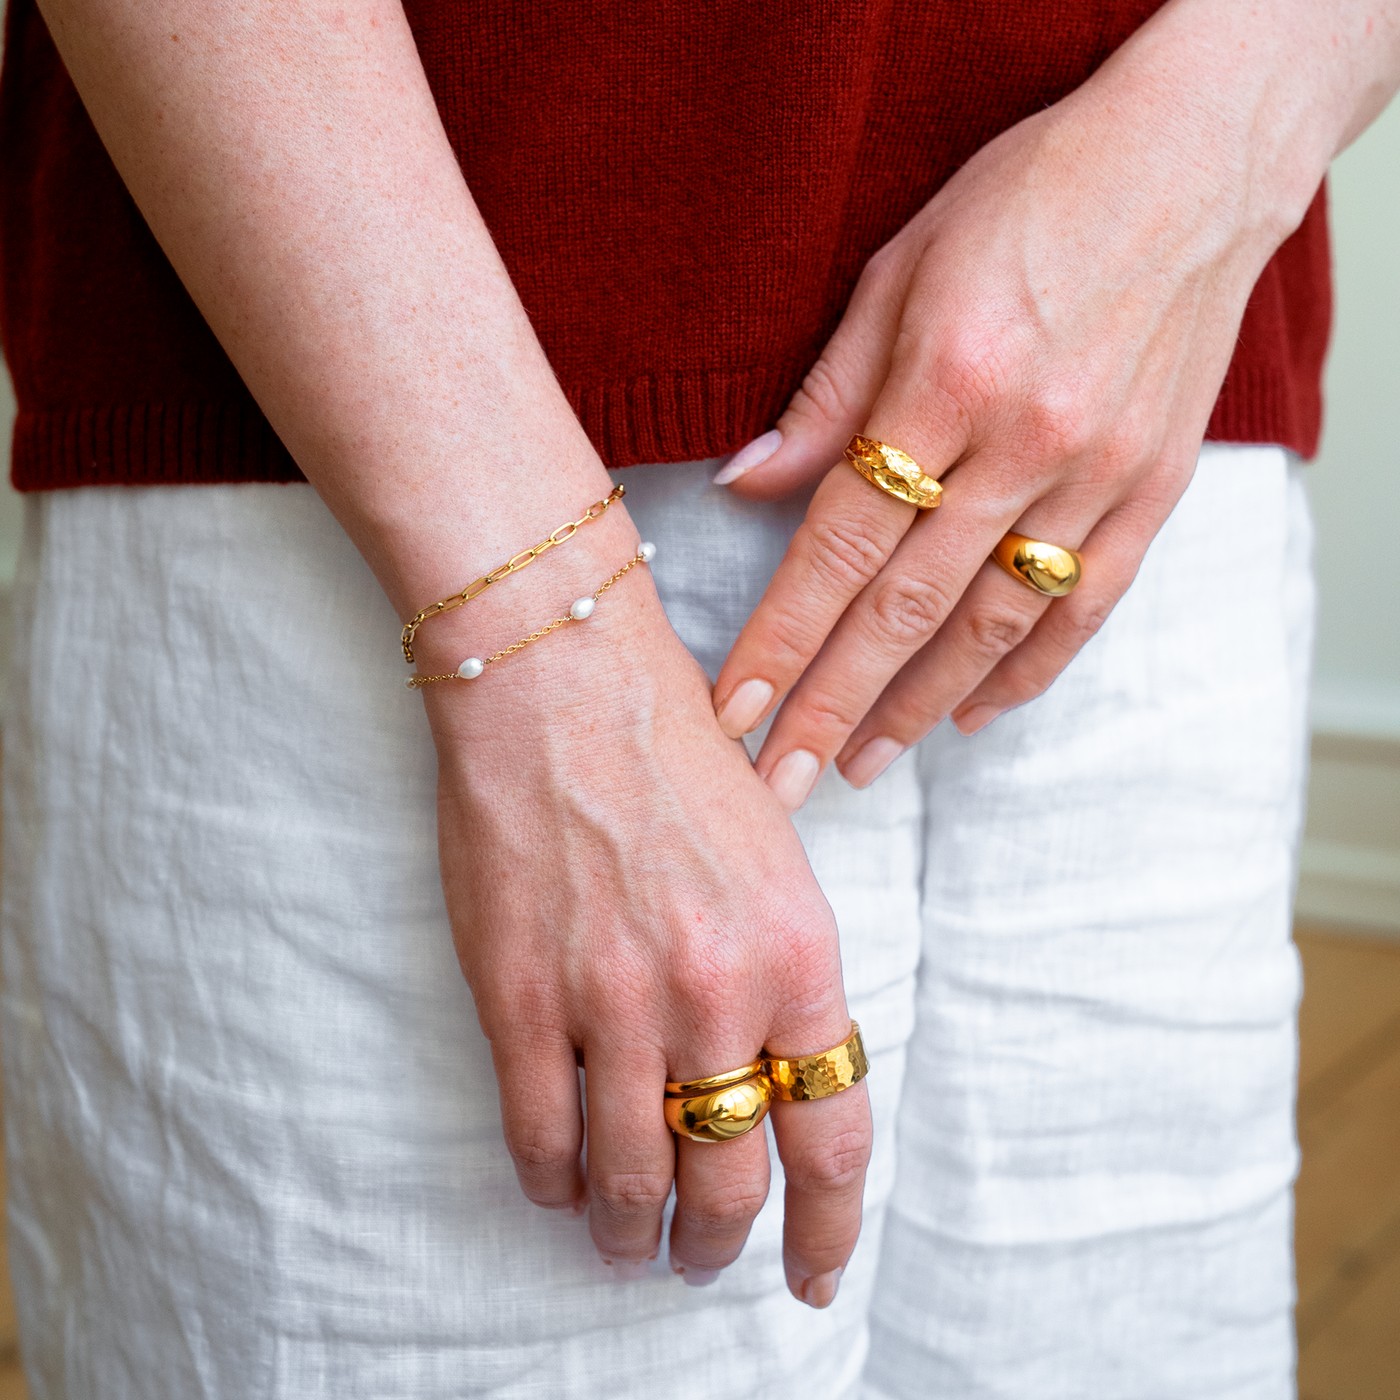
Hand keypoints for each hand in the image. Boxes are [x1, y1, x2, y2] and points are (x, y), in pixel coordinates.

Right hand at [421, 564, 869, 1304]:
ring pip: (634, 1177)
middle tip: (702, 1258)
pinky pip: (540, 1137)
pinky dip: (555, 1183)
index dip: (827, 1227)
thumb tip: (775, 1072)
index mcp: (796, 952)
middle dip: (717, 1241)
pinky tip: (562, 1188)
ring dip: (634, 1231)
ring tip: (630, 1243)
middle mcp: (717, 991)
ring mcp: (615, 1001)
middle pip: (730, 1176)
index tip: (813, 1275)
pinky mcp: (523, 999)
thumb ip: (781, 971)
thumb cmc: (675, 752)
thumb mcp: (775, 856)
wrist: (564, 685)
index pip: (833, 1134)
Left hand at [709, 16, 1318, 808]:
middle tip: (780, 782)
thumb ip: (825, 397)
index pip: (839, 547)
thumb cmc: (1028, 198)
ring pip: (992, 626)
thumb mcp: (900, 271)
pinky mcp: (1153, 491)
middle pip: (906, 610)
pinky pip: (1084, 610)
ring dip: (918, 707)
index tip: (733, 715)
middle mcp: (1026, 446)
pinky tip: (972, 717)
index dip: (780, 641)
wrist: (1193, 164)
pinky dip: (1025, 673)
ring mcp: (1099, 477)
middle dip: (832, 707)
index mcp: (948, 386)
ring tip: (860, 763)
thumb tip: (742, 485)